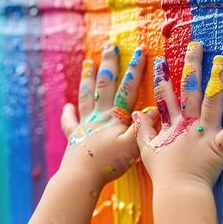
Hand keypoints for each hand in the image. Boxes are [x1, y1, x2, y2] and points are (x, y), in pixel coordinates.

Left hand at [60, 43, 153, 185]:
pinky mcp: (75, 137)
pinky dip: (69, 112)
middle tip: (110, 46)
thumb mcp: (132, 147)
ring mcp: (85, 124)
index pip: (127, 89)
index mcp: (114, 117)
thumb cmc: (108, 163)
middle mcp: (99, 116)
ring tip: (88, 63)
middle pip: (104, 85)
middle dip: (109, 64)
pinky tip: (67, 105)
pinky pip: (70, 122)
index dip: (135, 70)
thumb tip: (154, 108)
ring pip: (87, 96)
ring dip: (88, 78)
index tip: (140, 52)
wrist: (81, 177)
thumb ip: (143, 127)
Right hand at [132, 41, 222, 188]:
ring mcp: (204, 133)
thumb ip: (143, 129)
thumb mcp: (147, 150)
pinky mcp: (219, 146)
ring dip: (217, 80)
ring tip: (222, 61)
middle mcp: (188, 124)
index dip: (163, 78)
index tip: (161, 60)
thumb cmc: (164, 174)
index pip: (165, 96)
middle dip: (192, 67)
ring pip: (210, 101)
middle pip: (189, 90)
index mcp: (172, 125)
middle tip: (196, 46)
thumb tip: (137, 112)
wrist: (177, 192)